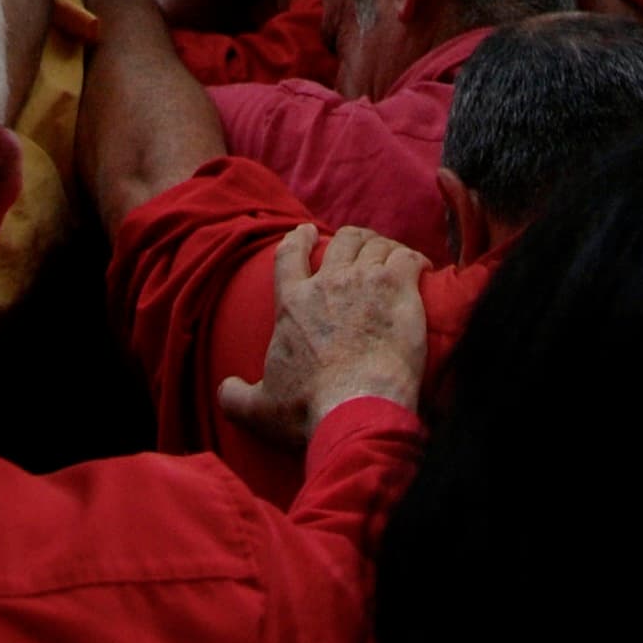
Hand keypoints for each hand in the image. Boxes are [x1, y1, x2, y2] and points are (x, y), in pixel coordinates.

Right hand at [216, 224, 427, 443]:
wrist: (355, 408)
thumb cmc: (309, 409)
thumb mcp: (260, 409)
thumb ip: (237, 397)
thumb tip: (224, 391)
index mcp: (293, 303)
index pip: (289, 255)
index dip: (298, 239)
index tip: (306, 233)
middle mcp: (328, 284)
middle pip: (341, 240)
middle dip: (350, 238)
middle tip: (359, 246)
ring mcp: (365, 282)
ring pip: (375, 244)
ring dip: (383, 247)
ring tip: (390, 256)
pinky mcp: (398, 289)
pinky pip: (406, 258)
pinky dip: (413, 260)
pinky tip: (418, 268)